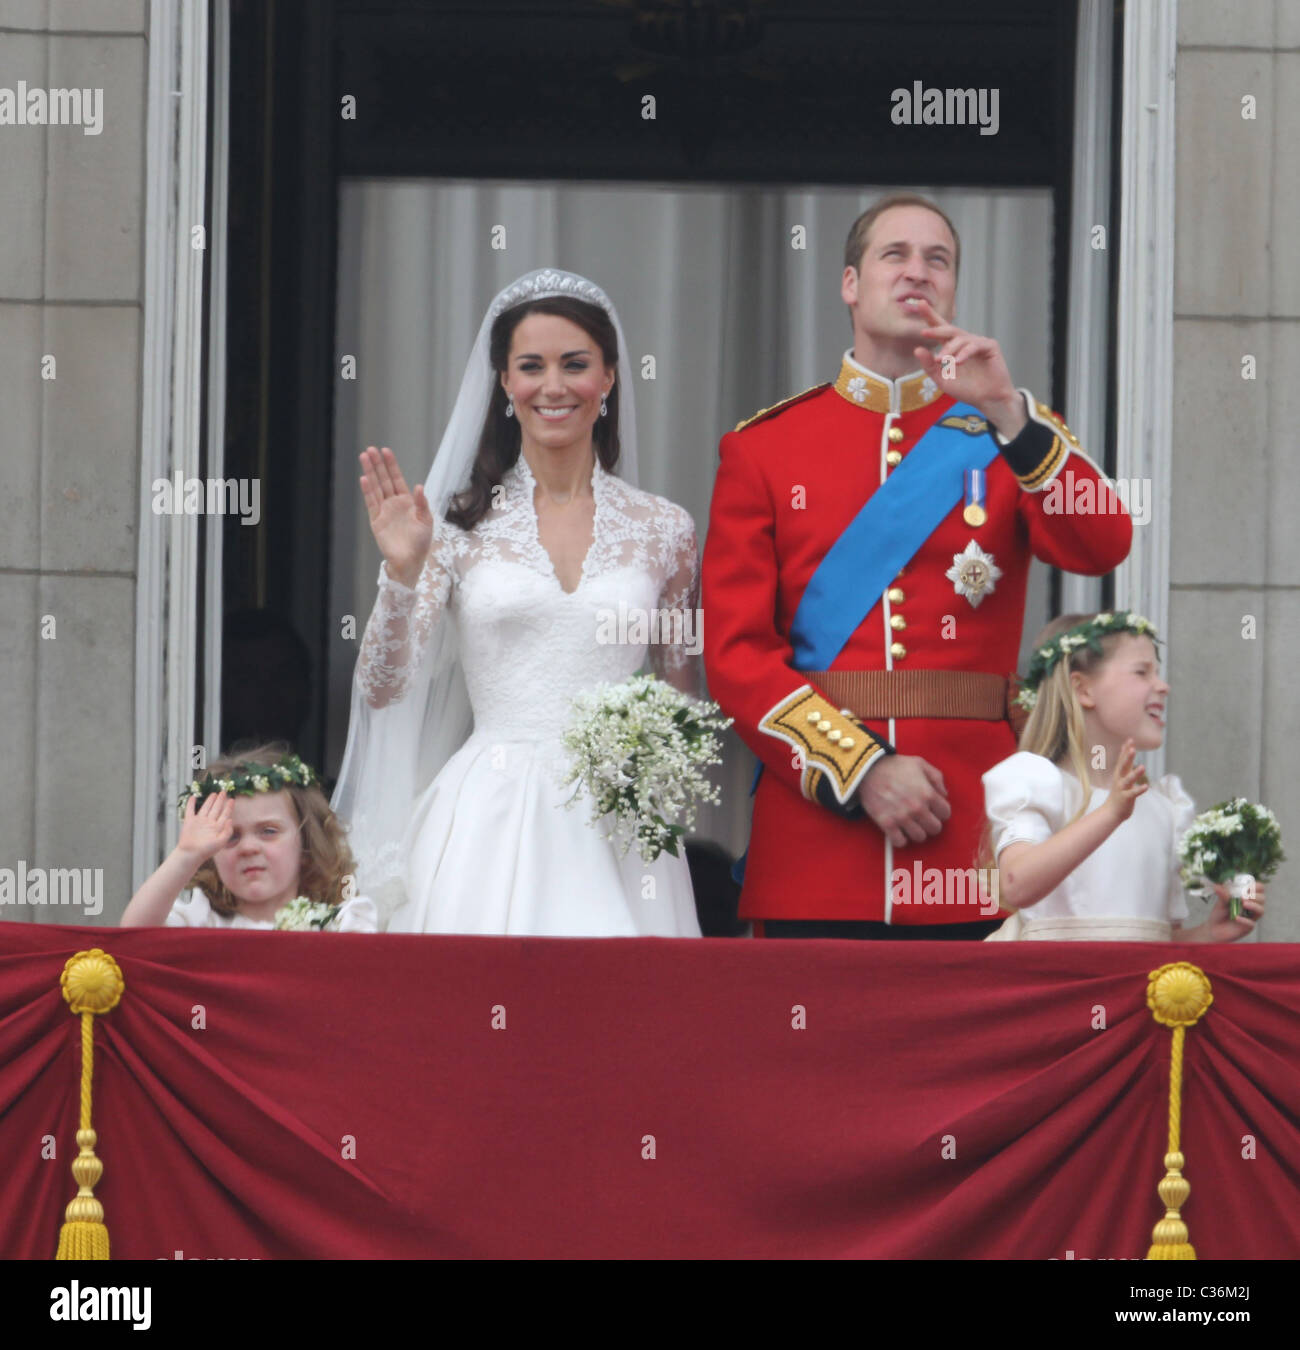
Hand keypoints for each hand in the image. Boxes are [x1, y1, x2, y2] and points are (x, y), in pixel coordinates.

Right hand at [177, 792, 233, 862]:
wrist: (191, 854)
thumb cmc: (206, 851)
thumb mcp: (221, 842)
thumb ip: (227, 831)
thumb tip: (230, 819)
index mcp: (217, 828)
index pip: (224, 815)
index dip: (229, 807)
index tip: (232, 799)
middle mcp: (209, 823)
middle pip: (216, 809)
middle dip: (220, 801)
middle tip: (224, 792)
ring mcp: (199, 822)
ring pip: (206, 808)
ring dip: (209, 801)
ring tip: (214, 793)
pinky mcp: (189, 822)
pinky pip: (190, 810)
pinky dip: (191, 804)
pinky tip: (193, 797)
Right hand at [360, 446, 433, 587]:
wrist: (411, 560)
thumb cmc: (421, 541)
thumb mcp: (426, 520)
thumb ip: (422, 503)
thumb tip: (419, 486)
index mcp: (407, 501)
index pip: (397, 478)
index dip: (391, 465)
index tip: (385, 451)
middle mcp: (394, 503)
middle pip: (384, 479)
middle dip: (377, 464)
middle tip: (370, 449)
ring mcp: (384, 510)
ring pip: (375, 487)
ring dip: (370, 472)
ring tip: (364, 457)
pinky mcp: (376, 520)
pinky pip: (371, 503)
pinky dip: (367, 491)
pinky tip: (364, 478)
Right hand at [857, 755, 950, 847]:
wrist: (867, 769)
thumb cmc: (894, 765)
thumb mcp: (919, 763)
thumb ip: (936, 777)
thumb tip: (944, 794)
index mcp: (928, 793)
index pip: (945, 813)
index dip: (941, 811)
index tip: (933, 810)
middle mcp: (917, 808)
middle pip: (935, 828)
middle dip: (931, 823)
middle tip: (923, 818)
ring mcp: (902, 817)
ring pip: (920, 837)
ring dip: (917, 832)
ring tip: (911, 825)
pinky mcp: (887, 823)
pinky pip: (900, 842)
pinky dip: (900, 839)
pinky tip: (899, 831)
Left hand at [912, 300, 1024, 434]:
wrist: (987, 400)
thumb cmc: (967, 390)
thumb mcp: (942, 379)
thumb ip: (929, 366)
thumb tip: (917, 349)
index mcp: (953, 348)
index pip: (940, 329)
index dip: (931, 316)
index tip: (920, 304)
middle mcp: (965, 342)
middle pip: (949, 329)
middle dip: (936, 329)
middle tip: (924, 333)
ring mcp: (978, 343)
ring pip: (960, 339)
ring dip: (949, 349)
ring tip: (941, 360)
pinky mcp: (990, 346)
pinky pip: (975, 345)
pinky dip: (964, 353)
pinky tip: (958, 362)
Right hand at [1102, 739, 1147, 823]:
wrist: (1112, 812)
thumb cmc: (1119, 794)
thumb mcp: (1121, 778)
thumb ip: (1125, 766)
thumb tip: (1128, 753)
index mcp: (1119, 774)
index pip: (1122, 759)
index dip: (1125, 750)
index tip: (1130, 740)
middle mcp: (1119, 779)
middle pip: (1123, 766)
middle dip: (1127, 757)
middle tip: (1132, 748)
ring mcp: (1122, 789)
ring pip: (1128, 780)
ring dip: (1135, 774)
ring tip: (1143, 767)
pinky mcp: (1126, 798)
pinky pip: (1133, 793)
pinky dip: (1139, 790)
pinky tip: (1146, 786)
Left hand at [1204, 879, 1265, 941]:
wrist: (1214, 929)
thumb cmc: (1220, 913)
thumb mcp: (1220, 902)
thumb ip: (1222, 894)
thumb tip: (1216, 886)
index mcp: (1247, 896)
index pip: (1259, 888)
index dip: (1256, 886)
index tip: (1247, 887)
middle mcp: (1252, 906)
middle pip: (1262, 898)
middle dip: (1255, 896)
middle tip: (1244, 896)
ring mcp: (1251, 916)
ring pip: (1261, 910)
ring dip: (1254, 906)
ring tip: (1243, 904)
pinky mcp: (1248, 927)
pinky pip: (1252, 923)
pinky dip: (1245, 920)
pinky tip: (1236, 918)